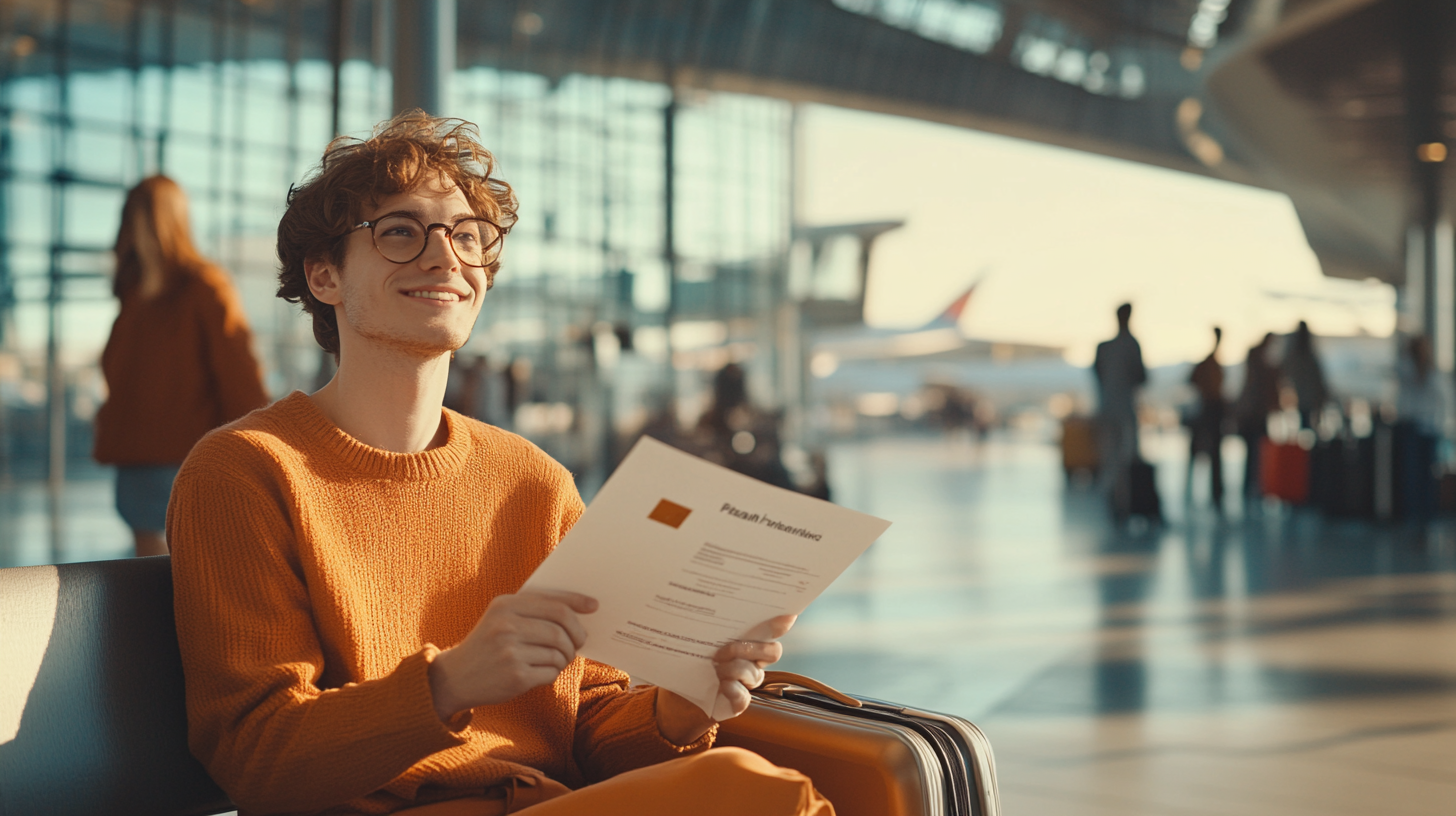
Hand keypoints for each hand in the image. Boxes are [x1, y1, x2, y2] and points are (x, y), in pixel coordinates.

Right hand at [429, 590, 596, 719]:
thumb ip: (533, 610)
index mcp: (505, 605)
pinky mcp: (516, 677)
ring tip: (557, 658)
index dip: (578, 604)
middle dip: (576, 636)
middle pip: (561, 628)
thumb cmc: (487, 644)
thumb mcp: (501, 617)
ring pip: (559, 652)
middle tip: (578, 642)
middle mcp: (507, 626)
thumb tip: (579, 610)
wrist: (455, 677)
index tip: (594, 606)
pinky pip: (551, 672)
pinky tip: (542, 671)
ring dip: (564, 657)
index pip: (554, 603)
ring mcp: (511, 652)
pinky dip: (553, 672)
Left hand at [655, 614, 796, 744]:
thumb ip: (705, 625)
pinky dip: (733, 690)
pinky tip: (721, 686)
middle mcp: (751, 661)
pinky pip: (744, 697)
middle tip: (722, 650)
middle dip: (752, 648)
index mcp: (745, 641)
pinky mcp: (737, 703)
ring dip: (733, 669)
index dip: (781, 624)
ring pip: (754, 673)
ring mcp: (746, 683)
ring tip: (713, 668)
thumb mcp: (692, 639)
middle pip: (772, 651)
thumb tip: (702, 602)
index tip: (786, 616)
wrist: (673, 698)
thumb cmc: (685, 663)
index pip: (771, 630)